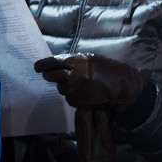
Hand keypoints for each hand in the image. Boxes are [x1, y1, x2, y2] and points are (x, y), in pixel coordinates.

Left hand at [34, 53, 149, 111]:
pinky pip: (69, 98)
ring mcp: (77, 89)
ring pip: (61, 88)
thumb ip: (73, 62)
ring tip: (78, 85)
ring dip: (65, 87)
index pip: (54, 62)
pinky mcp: (79, 101)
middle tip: (48, 76)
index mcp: (79, 61)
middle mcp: (76, 74)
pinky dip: (73, 97)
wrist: (124, 88)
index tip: (37, 67)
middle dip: (49, 76)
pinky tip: (84, 94)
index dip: (43, 65)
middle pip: (52, 76)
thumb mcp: (91, 60)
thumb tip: (55, 65)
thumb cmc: (109, 71)